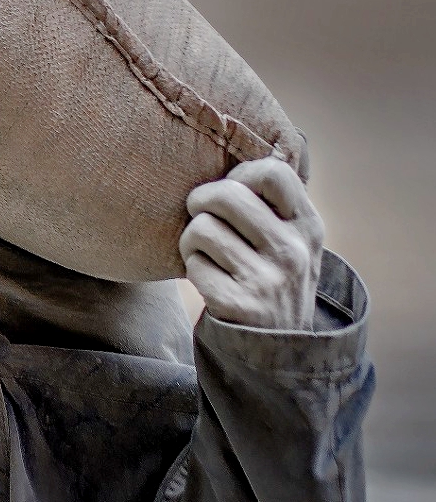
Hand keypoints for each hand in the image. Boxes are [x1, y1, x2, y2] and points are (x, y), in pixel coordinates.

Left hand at [180, 157, 323, 330]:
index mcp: (309, 227)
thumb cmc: (272, 278)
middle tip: (200, 214)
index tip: (232, 189)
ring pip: (201, 228)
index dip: (239, 173)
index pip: (272, 171)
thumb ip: (273, 204)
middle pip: (224, 195)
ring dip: (191, 240)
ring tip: (206, 252)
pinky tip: (210, 279)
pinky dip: (193, 269)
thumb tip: (235, 150)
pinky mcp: (240, 305)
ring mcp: (268, 280)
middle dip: (199, 202)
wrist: (279, 351)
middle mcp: (294, 251)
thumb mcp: (292, 241)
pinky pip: (194, 265)